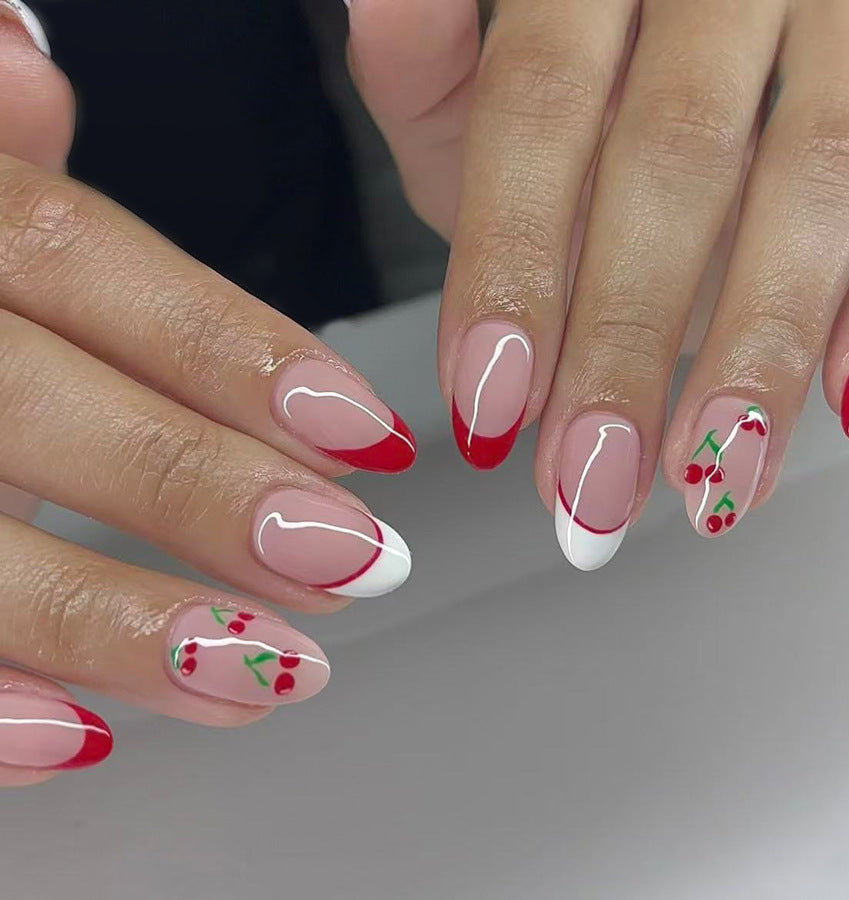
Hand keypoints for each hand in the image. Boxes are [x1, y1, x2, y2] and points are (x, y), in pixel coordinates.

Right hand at [0, 4, 414, 785]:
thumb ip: (4, 171)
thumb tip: (24, 67)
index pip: (85, 263)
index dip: (235, 350)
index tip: (370, 438)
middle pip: (39, 403)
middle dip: (205, 492)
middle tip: (355, 563)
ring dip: (122, 622)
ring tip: (271, 671)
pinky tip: (91, 737)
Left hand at [351, 0, 848, 565]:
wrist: (712, 30)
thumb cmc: (580, 75)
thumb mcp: (483, 71)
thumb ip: (431, 67)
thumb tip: (378, 9)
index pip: (539, 104)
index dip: (513, 262)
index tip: (490, 408)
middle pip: (675, 155)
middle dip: (627, 342)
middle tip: (591, 482)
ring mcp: (846, 10)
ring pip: (818, 174)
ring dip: (762, 347)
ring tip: (711, 483)